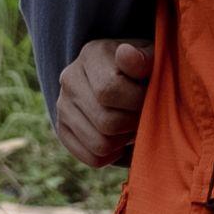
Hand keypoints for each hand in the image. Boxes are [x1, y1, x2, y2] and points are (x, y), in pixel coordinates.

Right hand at [52, 38, 151, 166]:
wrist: (121, 77)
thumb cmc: (143, 70)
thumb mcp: (151, 57)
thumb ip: (144, 58)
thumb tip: (126, 54)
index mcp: (92, 55)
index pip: (108, 90)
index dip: (136, 101)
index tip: (148, 97)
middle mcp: (70, 79)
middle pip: (106, 122)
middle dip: (133, 124)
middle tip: (142, 115)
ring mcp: (63, 106)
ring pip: (100, 145)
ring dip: (124, 141)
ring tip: (131, 125)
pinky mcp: (63, 130)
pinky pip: (93, 159)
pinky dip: (113, 156)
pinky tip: (119, 138)